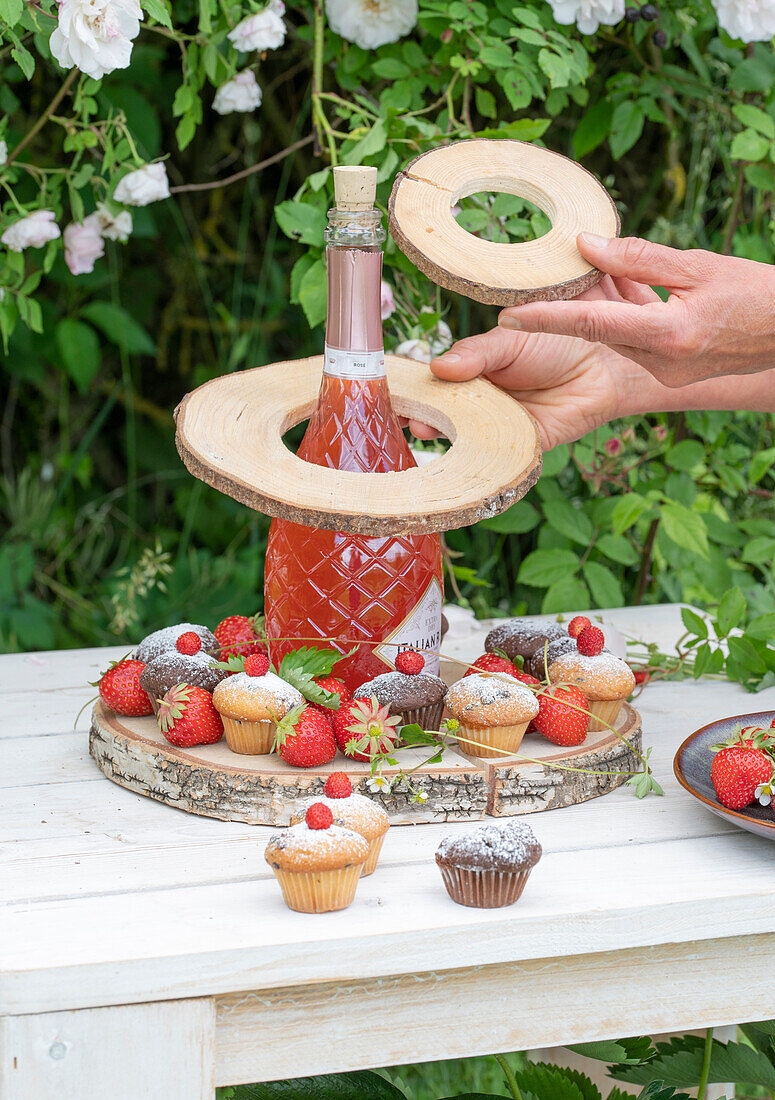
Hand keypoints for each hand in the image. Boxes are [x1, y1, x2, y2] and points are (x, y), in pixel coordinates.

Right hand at [404, 287, 659, 450]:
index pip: (437, 380)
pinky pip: (497, 453)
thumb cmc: (564, 333)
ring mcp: (502, 422)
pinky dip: (479, 456)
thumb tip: (438, 368)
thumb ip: (476, 353)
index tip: (391, 390)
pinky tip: (461, 451)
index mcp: (476, 367)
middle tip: (402, 413)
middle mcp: (484, 398)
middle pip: (445, 411)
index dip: (414, 387)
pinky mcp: (525, 442)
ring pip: (466, 433)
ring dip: (445, 433)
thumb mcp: (511, 337)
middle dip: (422, 413)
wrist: (612, 353)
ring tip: (422, 426)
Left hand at [497, 234, 774, 387]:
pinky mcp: (671, 374)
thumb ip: (638, 257)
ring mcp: (667, 374)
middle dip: (569, 306)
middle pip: (598, 330)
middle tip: (539, 279)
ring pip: (614, 337)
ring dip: (600, 308)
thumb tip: (584, 245)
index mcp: (670, 334)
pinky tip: (626, 290)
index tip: (507, 316)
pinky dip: (625, 317)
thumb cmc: (756, 294)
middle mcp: (662, 362)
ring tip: (587, 275)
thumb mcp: (700, 265)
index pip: (592, 323)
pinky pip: (632, 342)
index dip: (546, 318)